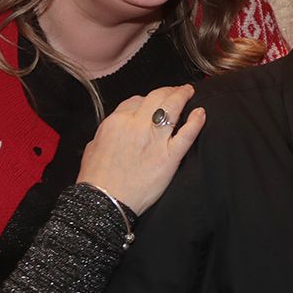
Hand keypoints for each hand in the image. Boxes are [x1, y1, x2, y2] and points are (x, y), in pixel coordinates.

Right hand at [76, 85, 203, 217]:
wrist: (104, 201)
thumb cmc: (96, 180)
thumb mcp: (92, 147)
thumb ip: (105, 133)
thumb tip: (112, 130)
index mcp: (116, 121)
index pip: (136, 101)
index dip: (147, 100)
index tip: (153, 102)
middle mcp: (137, 125)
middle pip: (157, 97)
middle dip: (168, 91)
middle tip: (176, 90)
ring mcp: (155, 139)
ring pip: (172, 107)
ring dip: (182, 95)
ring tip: (188, 92)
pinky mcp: (169, 156)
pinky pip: (187, 134)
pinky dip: (196, 122)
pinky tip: (201, 113)